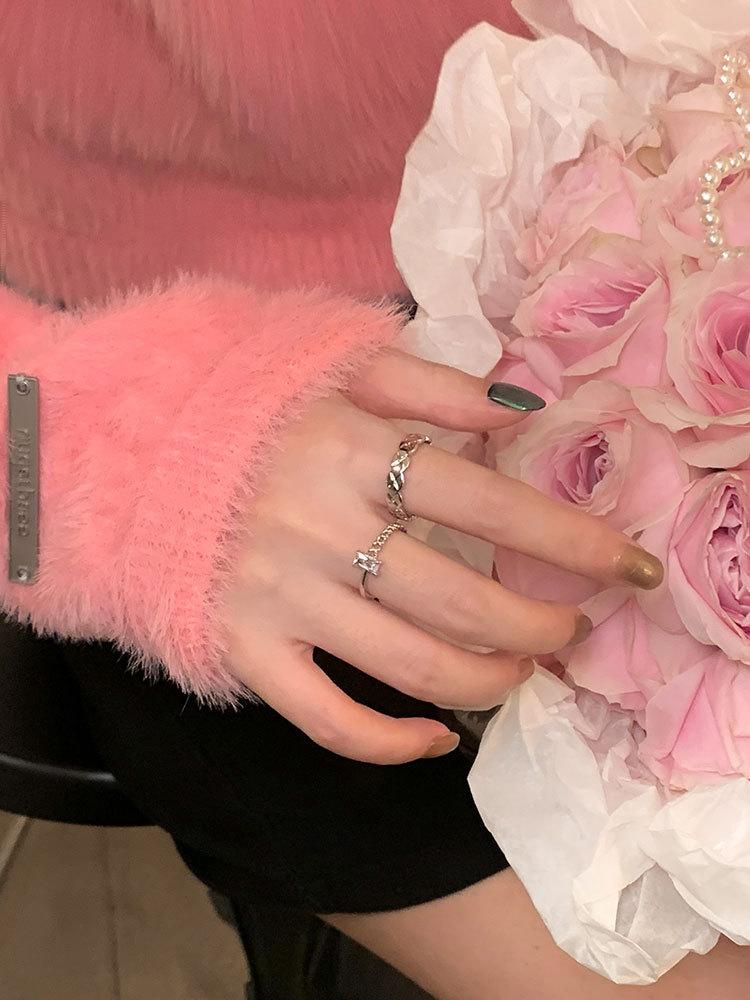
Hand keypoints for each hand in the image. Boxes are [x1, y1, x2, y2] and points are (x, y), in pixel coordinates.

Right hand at [222, 349, 662, 763]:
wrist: (110, 446)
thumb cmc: (227, 400)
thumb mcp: (325, 361)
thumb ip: (424, 379)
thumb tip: (516, 409)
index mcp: (350, 450)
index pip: (489, 502)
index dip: (571, 541)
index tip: (626, 567)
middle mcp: (321, 530)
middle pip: (463, 601)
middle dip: (541, 625)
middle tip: (571, 627)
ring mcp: (279, 599)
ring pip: (411, 667)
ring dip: (489, 682)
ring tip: (521, 672)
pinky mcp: (241, 649)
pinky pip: (326, 719)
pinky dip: (390, 744)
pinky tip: (431, 739)